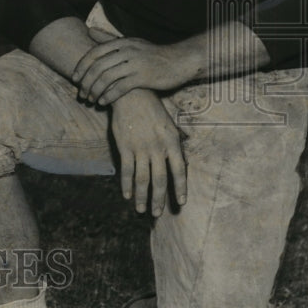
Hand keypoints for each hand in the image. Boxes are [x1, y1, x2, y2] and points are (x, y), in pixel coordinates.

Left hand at [72, 28, 194, 105]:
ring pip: (106, 78)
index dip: (82, 66)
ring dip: (95, 91)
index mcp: (121, 42)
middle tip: (81, 94)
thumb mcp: (131, 42)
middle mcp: (126, 51)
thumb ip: (109, 39)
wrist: (180, 61)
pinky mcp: (143, 77)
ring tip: (91, 100)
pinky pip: (120, 88)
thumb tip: (89, 30)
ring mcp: (135, 63)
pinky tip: (103, 102)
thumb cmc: (152, 54)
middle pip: (98, 67)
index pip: (94, 53)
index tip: (75, 78)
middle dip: (86, 82)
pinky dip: (109, 96)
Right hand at [110, 89, 186, 215]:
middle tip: (157, 214)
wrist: (131, 94)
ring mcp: (140, 148)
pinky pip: (126, 170)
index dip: (181, 188)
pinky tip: (126, 194)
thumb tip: (182, 162)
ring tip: (141, 210)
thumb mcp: (170, 124)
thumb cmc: (152, 109)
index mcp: (172, 142)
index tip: (182, 202)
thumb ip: (175, 143)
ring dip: (142, 196)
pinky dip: (126, 184)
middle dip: (159, 199)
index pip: (180, 170)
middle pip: (160, 179)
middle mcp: (158, 148)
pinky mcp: (125, 146)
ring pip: (142, 178)